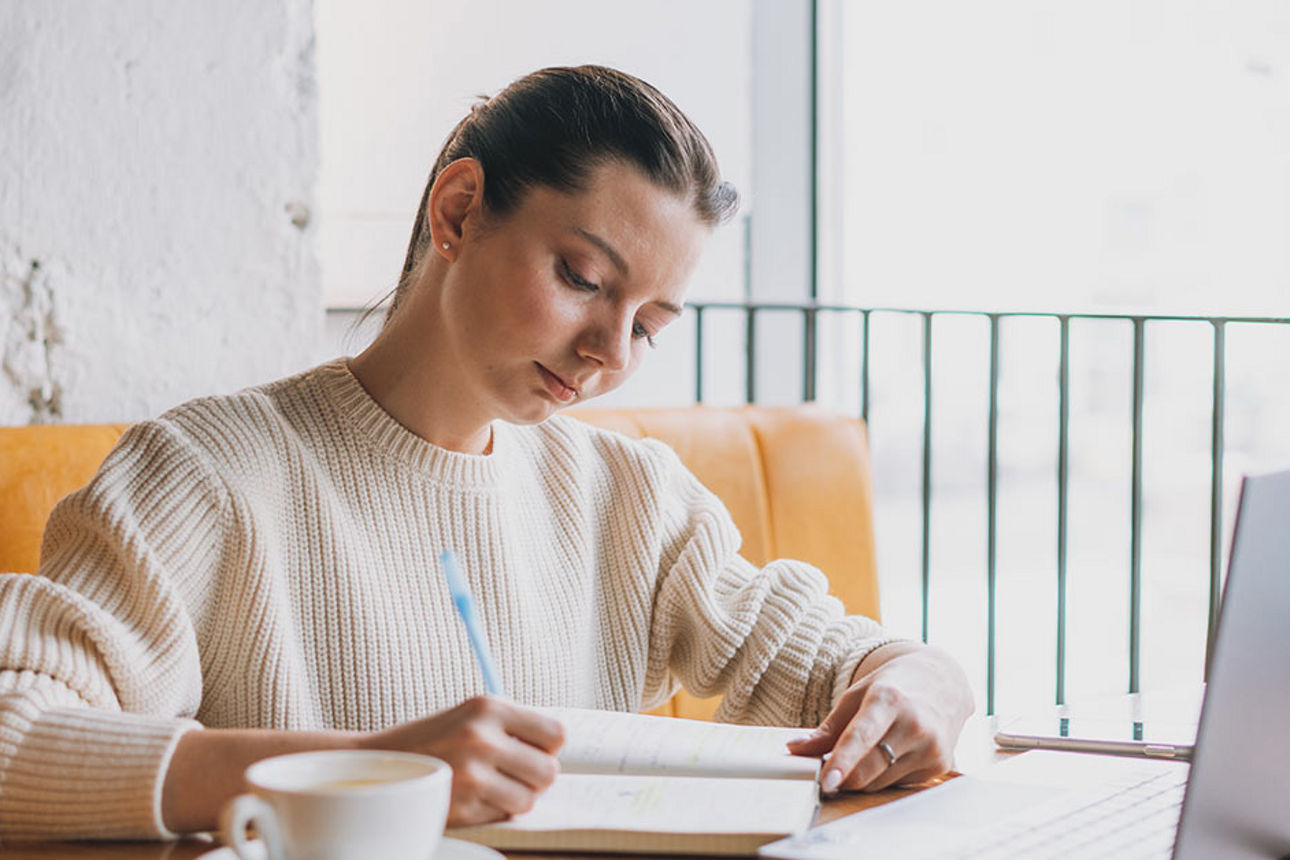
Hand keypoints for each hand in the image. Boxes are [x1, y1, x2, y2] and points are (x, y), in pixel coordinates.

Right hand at [356, 695, 564, 824]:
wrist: (378, 763)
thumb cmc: (434, 738)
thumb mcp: (471, 715)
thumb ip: (513, 726)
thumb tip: (558, 747)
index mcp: (489, 707)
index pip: (556, 733)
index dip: (549, 746)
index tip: (535, 749)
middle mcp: (482, 738)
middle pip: (549, 771)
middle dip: (536, 776)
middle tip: (516, 772)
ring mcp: (471, 775)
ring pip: (529, 799)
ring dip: (516, 797)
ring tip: (494, 785)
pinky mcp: (461, 807)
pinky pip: (502, 815)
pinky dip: (493, 810)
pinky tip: (471, 796)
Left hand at [786, 642, 972, 792]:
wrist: (942, 683)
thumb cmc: (893, 687)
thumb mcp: (856, 696)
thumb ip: (828, 727)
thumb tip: (795, 749)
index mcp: (889, 699)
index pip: (862, 736)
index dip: (842, 761)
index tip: (827, 780)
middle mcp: (915, 724)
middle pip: (867, 769)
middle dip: (842, 776)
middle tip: (828, 771)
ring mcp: (931, 747)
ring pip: (879, 783)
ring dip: (861, 778)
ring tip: (864, 755)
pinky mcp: (940, 766)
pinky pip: (896, 785)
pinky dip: (883, 777)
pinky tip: (890, 755)